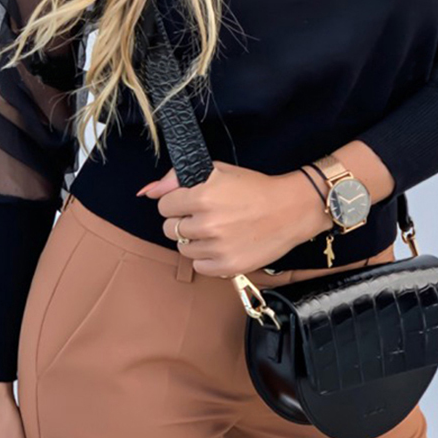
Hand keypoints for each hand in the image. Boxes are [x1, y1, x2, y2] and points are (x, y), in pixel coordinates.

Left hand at [136, 161, 332, 276]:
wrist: (290, 210)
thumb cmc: (254, 188)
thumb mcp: (217, 171)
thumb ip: (177, 178)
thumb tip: (146, 191)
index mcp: (202, 197)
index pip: (164, 206)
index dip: (177, 202)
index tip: (191, 201)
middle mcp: (207, 224)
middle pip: (170, 229)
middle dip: (183, 221)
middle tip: (205, 215)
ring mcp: (218, 248)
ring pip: (183, 249)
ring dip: (194, 240)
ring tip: (216, 229)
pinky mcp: (228, 266)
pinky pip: (199, 266)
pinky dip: (206, 257)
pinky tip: (222, 244)